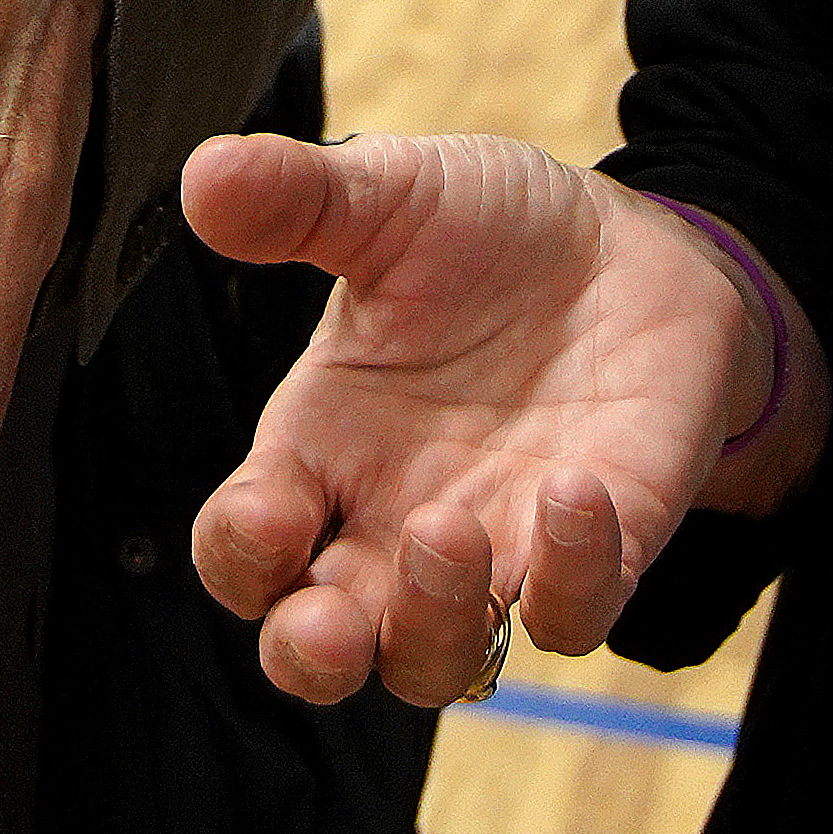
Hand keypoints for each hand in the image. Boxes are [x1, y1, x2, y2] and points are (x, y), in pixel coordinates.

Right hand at [181, 132, 813, 710]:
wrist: (629, 245)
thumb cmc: (486, 234)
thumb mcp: (392, 197)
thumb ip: (300, 200)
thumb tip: (203, 173)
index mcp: (321, 450)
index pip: (246, 546)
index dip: (241, 554)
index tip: (268, 518)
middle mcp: (392, 523)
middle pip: (322, 646)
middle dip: (313, 653)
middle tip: (329, 623)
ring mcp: (496, 549)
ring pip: (437, 660)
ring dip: (434, 623)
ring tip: (452, 531)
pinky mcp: (600, 551)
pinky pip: (572, 615)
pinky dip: (571, 577)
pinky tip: (573, 490)